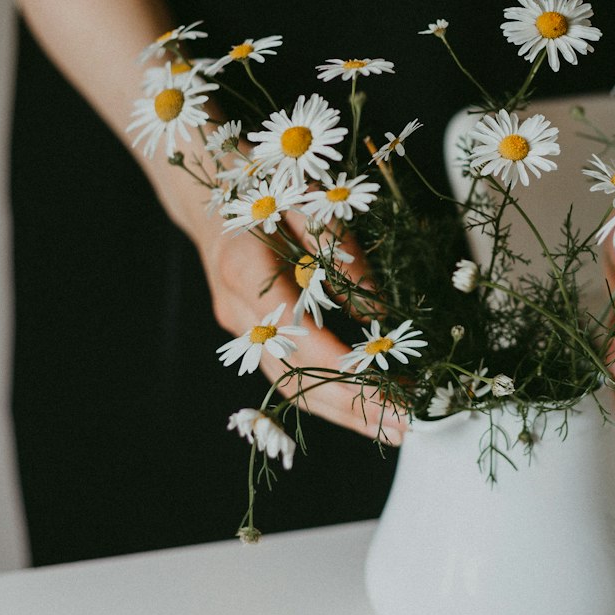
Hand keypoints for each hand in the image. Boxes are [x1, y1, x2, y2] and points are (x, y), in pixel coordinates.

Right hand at [193, 202, 407, 445]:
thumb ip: (340, 252)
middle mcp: (236, 310)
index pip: (298, 335)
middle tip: (406, 425)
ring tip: (393, 428)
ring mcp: (239, 329)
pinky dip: (326, 396)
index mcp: (245, 269)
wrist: (208, 193)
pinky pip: (286, 376)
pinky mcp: (248, 337)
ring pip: (288, 386)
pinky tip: (363, 409)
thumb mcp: (309, 201)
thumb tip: (375, 310)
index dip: (344, 368)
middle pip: (294, 374)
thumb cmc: (265, 186)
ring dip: (342, 412)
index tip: (390, 388)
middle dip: (352, 405)